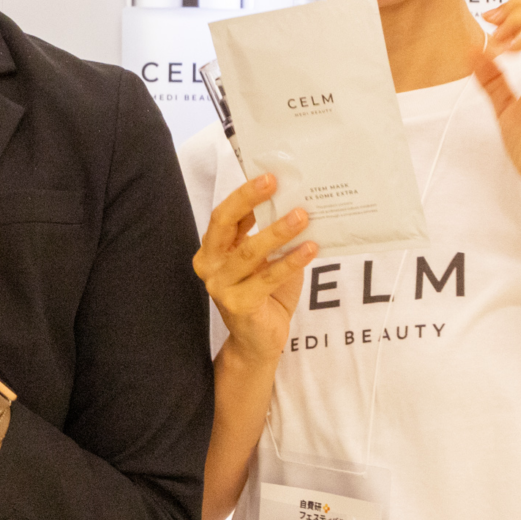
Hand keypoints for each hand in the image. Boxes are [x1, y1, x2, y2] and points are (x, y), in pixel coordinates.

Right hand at [195, 174, 317, 370]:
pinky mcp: (237, 304)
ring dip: (278, 231)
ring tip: (303, 216)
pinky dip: (291, 261)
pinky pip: (268, 277)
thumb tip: (296, 202)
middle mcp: (209, 264)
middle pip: (224, 223)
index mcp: (213, 249)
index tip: (269, 177)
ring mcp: (220, 285)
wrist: (259, 342)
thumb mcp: (266, 259)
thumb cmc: (265, 295)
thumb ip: (270, 235)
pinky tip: (311, 249)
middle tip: (275, 183)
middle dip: (249, 199)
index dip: (244, 194)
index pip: (224, 214)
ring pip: (249, 251)